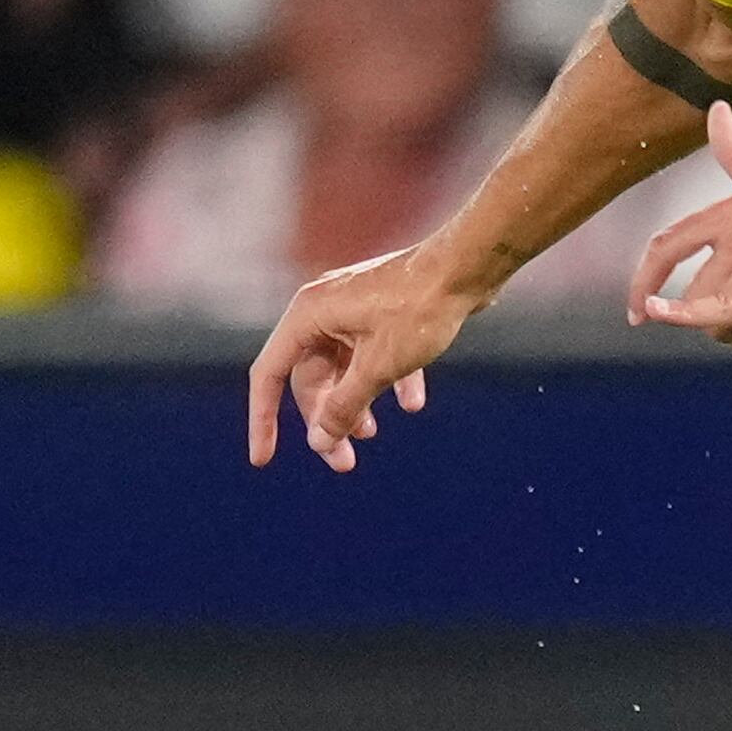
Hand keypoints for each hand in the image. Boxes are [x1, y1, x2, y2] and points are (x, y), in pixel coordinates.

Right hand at [247, 236, 475, 473]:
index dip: (264, 419)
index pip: (270, 375)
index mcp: (308, 315)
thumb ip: (343, 407)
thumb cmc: (419, 310)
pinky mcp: (382, 311)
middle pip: (310, 378)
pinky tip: (413, 404)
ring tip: (372, 435)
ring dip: (355, 404)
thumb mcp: (377, 368)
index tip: (264, 459)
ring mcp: (353, 309)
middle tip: (344, 463)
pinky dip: (388, 380)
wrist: (467, 267)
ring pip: (342, 369)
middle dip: (325, 421)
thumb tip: (319, 442)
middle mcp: (323, 309)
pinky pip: (373, 353)